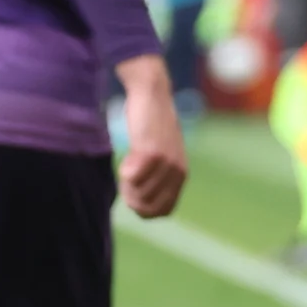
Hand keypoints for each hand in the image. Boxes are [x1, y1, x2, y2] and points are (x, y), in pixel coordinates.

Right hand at [115, 57, 187, 219]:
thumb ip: (156, 175)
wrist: (152, 96)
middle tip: (126, 180)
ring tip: (127, 166)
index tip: (133, 192)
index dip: (144, 208)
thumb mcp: (159, 154)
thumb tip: (139, 204)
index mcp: (181, 175)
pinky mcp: (153, 152)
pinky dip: (125, 173)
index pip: (164, 210)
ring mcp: (167, 163)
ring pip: (140, 194)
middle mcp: (177, 171)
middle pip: (148, 206)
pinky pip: (133, 178)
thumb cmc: (150, 125)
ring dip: (127, 185)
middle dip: (132, 199)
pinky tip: (126, 159)